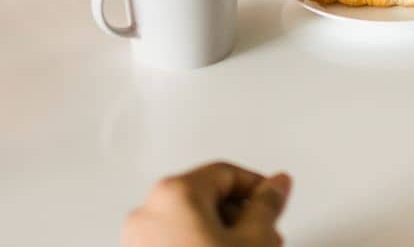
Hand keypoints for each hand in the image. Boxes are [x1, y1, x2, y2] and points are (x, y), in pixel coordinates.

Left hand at [122, 163, 291, 246]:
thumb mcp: (255, 241)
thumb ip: (268, 205)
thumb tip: (277, 186)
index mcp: (174, 193)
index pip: (226, 173)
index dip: (258, 189)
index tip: (275, 203)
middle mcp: (147, 214)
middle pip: (205, 198)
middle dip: (240, 217)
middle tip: (265, 237)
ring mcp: (137, 244)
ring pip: (190, 225)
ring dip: (223, 237)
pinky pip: (175, 245)